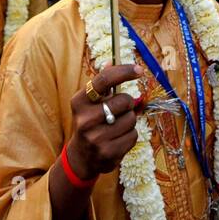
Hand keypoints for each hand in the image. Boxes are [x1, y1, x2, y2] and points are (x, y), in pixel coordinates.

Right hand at [65, 63, 143, 179]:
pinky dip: (130, 135)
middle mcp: (85, 119)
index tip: (139, 70)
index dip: (124, 72)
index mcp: (79, 101)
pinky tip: (118, 139)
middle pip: (124, 100)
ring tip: (116, 126)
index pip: (104, 80)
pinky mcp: (108, 153)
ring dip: (129, 121)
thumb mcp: (89, 103)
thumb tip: (111, 61)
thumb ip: (102, 84)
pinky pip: (133, 135)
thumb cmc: (90, 122)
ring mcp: (96, 138)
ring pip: (131, 119)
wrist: (82, 157)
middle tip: (118, 111)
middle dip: (127, 104)